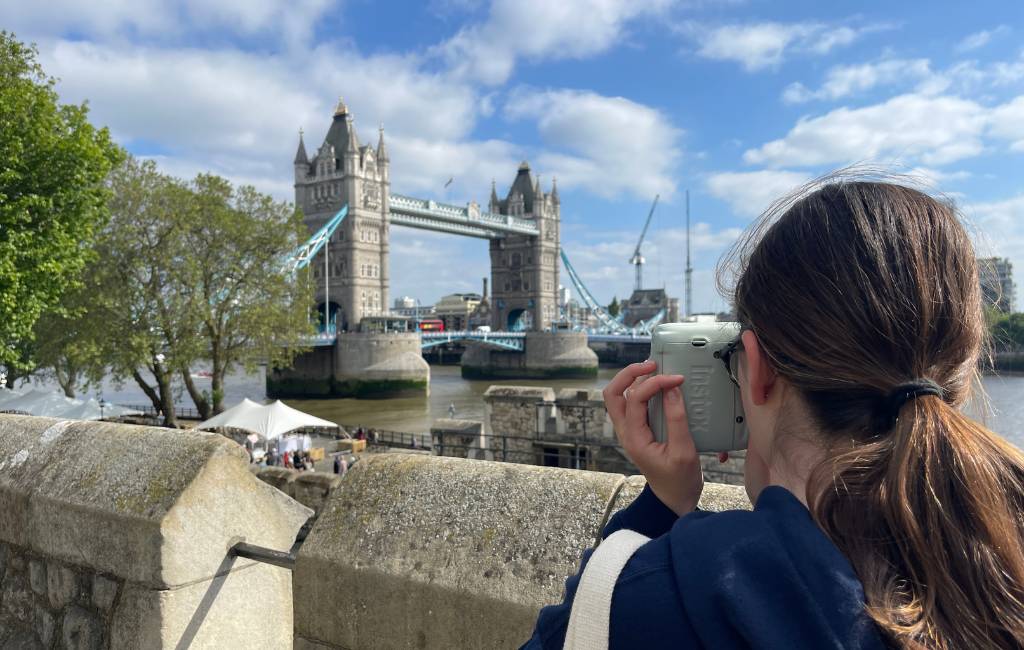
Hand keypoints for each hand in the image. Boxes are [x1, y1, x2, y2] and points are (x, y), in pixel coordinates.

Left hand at [603, 360, 702, 515]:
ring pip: (618, 397)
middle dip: (629, 374)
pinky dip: (640, 390)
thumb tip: (672, 389)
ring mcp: (629, 430)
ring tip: (654, 370)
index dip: (655, 383)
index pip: (635, 399)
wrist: (673, 500)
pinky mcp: (638, 430)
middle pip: (613, 393)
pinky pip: (631, 404)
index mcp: (634, 438)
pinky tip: (658, 385)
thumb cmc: (680, 480)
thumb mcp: (684, 451)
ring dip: (632, 380)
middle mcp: (626, 431)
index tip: (677, 379)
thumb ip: (677, 420)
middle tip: (653, 365)